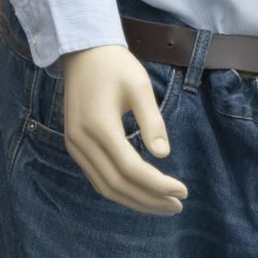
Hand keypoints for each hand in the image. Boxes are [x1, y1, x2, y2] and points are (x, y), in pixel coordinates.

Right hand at [61, 44, 186, 214]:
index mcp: (99, 126)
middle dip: (149, 199)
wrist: (82, 52)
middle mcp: (82, 141)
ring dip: (135, 200)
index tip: (183, 191)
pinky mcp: (74, 146)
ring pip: (105, 186)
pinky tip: (140, 193)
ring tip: (163, 205)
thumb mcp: (140, 86)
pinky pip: (97, 178)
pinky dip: (120, 190)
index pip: (131, 168)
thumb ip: (152, 121)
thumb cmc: (115, 65)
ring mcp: (75, 146)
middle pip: (117, 184)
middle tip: (177, 205)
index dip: (157, 184)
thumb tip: (164, 154)